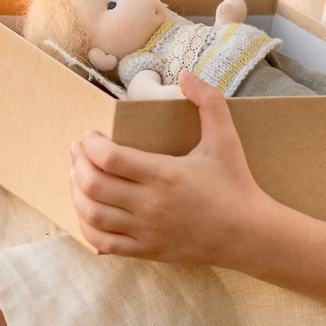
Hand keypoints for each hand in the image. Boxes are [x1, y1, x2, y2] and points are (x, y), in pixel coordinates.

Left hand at [69, 72, 274, 262]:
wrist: (248, 234)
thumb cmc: (235, 185)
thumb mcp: (225, 139)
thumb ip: (209, 102)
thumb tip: (186, 75)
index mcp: (165, 174)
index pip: (109, 157)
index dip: (90, 144)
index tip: (89, 135)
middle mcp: (150, 204)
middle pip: (93, 184)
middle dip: (78, 163)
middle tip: (78, 151)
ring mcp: (146, 231)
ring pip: (92, 214)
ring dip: (76, 194)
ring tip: (77, 177)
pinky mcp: (147, 250)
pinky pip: (103, 243)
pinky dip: (87, 227)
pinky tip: (88, 211)